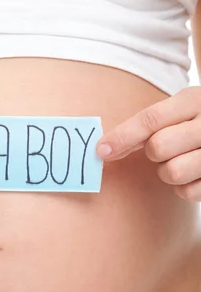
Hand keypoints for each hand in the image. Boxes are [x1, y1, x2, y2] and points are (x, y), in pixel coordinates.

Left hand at [95, 86, 200, 201]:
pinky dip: (183, 188)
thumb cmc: (198, 122)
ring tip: (180, 161)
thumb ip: (150, 123)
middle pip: (158, 147)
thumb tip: (106, 147)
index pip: (151, 119)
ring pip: (172, 172)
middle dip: (153, 153)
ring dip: (167, 172)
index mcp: (195, 99)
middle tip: (163, 149)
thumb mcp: (181, 110)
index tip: (101, 151)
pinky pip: (187, 192)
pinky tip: (193, 174)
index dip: (122, 136)